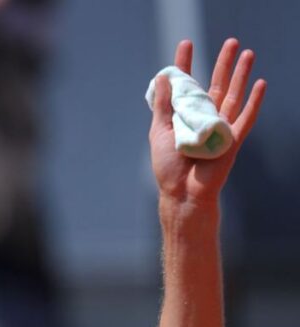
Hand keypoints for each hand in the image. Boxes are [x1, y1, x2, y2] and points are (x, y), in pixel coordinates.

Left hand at [149, 39, 265, 215]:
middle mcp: (204, 117)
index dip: (186, 64)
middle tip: (231, 41)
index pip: (187, 84)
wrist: (180, 192)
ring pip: (234, 96)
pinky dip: (253, 101)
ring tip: (247, 53)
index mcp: (185, 115)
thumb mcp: (159, 130)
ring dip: (241, 75)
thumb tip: (163, 77)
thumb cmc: (168, 166)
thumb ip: (162, 105)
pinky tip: (260, 83)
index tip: (186, 44)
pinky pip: (246, 118)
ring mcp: (220, 127)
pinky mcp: (231, 139)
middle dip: (223, 63)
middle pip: (217, 85)